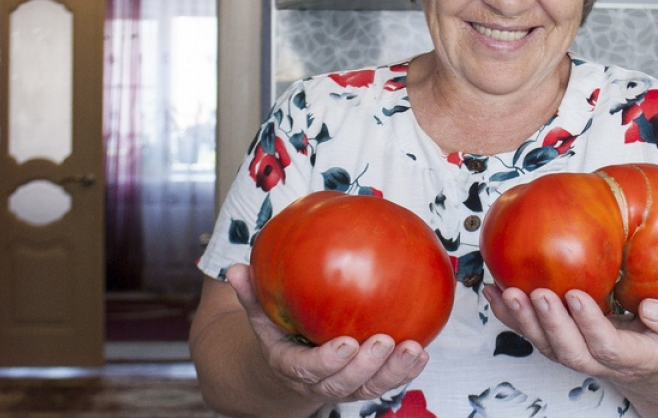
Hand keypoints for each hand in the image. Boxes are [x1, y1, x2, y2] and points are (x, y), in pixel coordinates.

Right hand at [224, 263, 430, 403]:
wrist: (289, 365)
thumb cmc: (278, 331)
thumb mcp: (259, 314)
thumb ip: (250, 294)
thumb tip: (235, 270)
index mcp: (291, 365)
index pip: (307, 369)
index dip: (327, 362)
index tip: (346, 344)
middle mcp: (319, 383)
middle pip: (342, 385)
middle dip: (365, 367)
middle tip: (384, 341)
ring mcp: (345, 386)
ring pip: (370, 388)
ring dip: (394, 372)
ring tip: (414, 349)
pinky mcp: (366, 382)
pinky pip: (388, 381)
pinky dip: (406, 370)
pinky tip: (422, 351)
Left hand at [483, 284, 657, 384]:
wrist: (652, 362)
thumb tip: (650, 308)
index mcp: (631, 358)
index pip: (607, 347)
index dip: (589, 324)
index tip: (577, 295)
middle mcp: (597, 360)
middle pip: (568, 351)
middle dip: (550, 323)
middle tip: (539, 294)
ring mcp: (574, 352)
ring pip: (544, 345)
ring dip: (524, 320)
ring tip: (509, 293)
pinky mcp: (557, 341)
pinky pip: (530, 332)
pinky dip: (509, 315)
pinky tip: (494, 293)